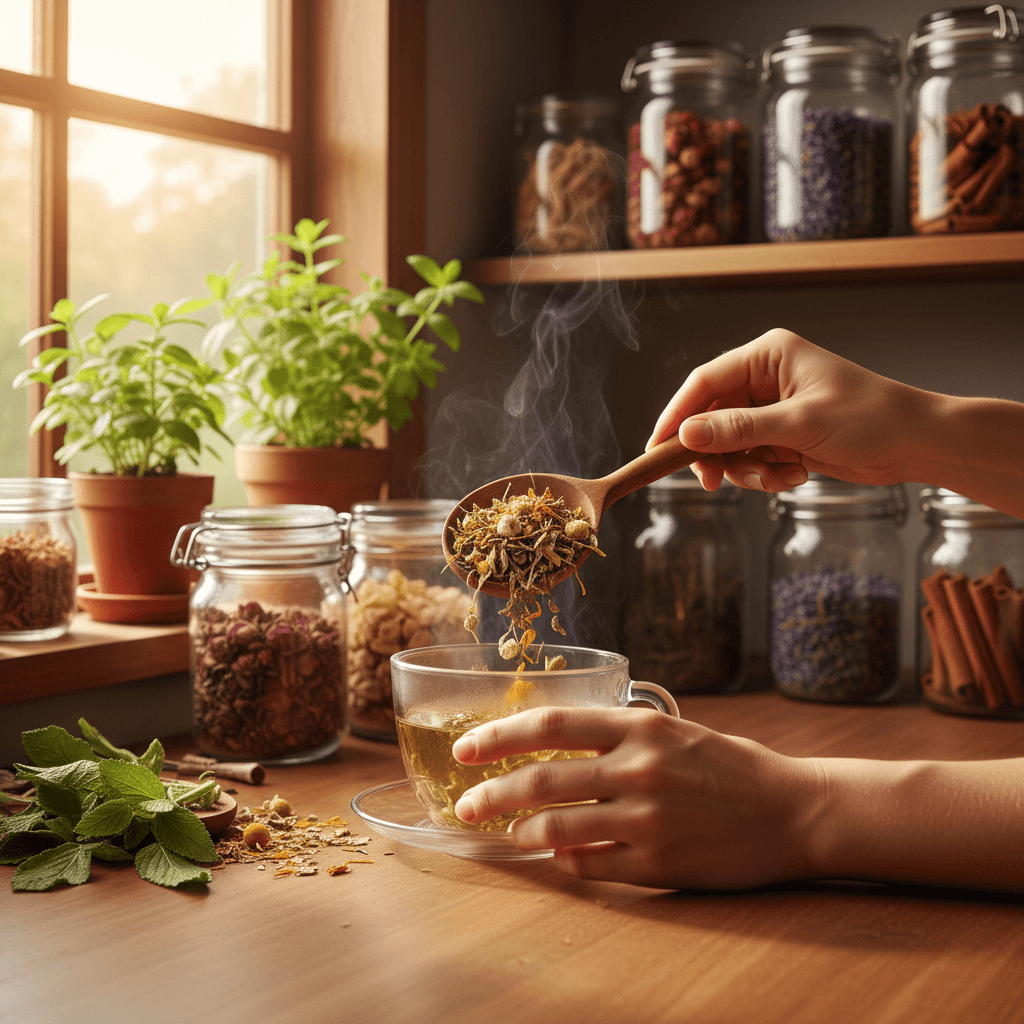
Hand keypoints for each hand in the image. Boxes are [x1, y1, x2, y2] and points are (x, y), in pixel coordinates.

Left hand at [452, 706, 821, 889]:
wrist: (794, 810)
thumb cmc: (731, 766)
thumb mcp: (674, 730)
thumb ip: (617, 733)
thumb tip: (554, 744)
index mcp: (640, 726)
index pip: (551, 723)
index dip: (499, 735)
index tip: (466, 747)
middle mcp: (639, 767)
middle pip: (541, 777)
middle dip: (491, 792)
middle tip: (466, 803)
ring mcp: (648, 817)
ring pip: (557, 826)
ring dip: (522, 831)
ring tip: (510, 834)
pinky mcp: (659, 862)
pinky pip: (590, 864)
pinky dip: (564, 861)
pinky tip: (559, 857)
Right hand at [646, 328, 934, 492]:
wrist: (917, 443)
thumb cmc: (870, 417)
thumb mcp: (798, 424)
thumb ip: (738, 430)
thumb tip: (686, 435)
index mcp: (768, 355)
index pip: (704, 382)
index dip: (676, 414)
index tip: (658, 446)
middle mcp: (766, 378)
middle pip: (711, 417)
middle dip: (714, 452)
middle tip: (712, 481)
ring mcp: (773, 409)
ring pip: (729, 445)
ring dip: (746, 468)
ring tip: (778, 476)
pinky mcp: (783, 435)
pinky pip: (751, 459)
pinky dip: (766, 474)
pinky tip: (796, 475)